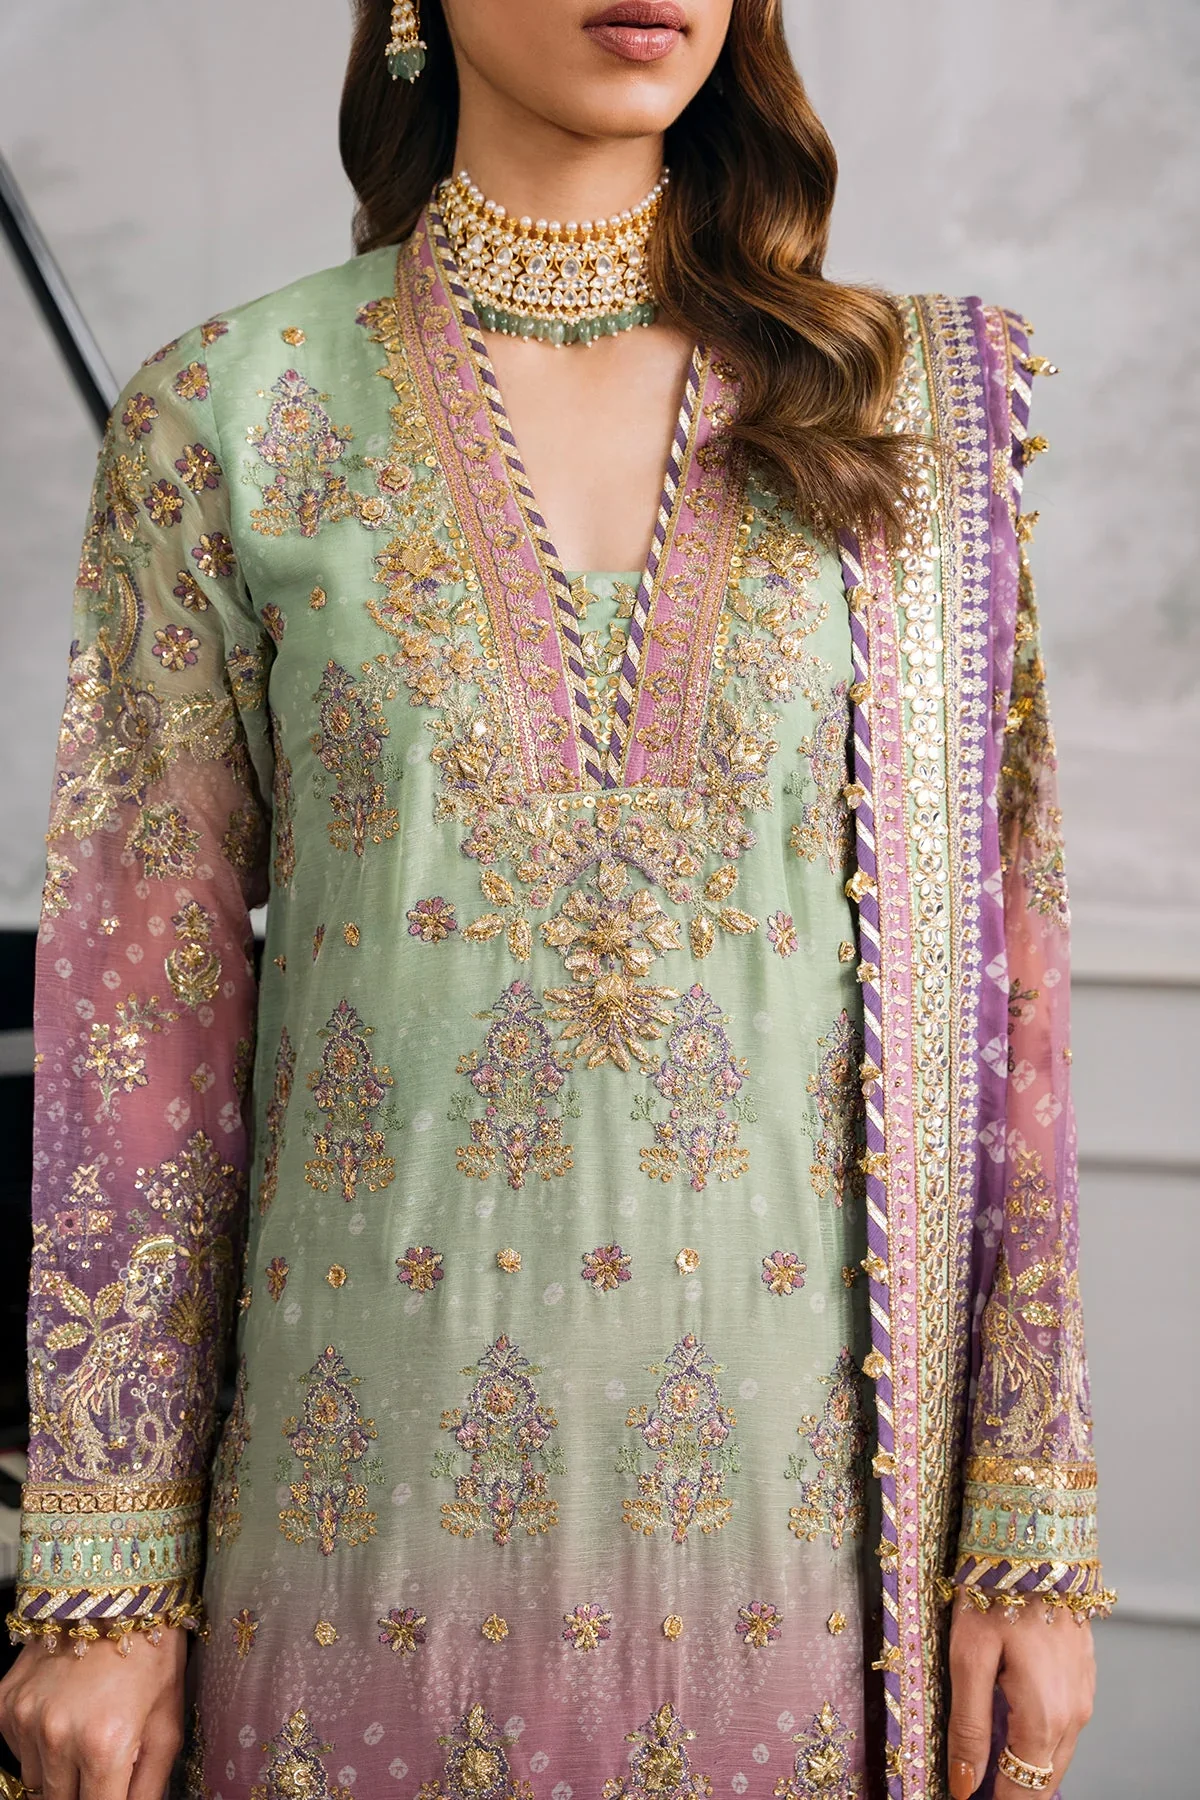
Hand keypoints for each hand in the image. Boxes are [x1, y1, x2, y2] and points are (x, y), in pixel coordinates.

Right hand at [0, 1629, 186, 1799]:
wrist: (117, 1595)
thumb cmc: (152, 1656)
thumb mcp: (167, 1725)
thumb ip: (149, 1788)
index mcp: (104, 1745)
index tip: (113, 1795)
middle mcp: (57, 1735)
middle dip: (85, 1793)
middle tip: (106, 1764)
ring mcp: (25, 1719)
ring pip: (36, 1783)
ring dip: (59, 1772)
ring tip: (87, 1731)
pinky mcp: (5, 1704)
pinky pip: (17, 1752)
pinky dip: (38, 1745)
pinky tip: (65, 1713)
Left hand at [947, 1600, 1094, 1797]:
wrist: (1036, 1540)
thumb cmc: (995, 1590)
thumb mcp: (968, 1657)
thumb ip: (969, 1726)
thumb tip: (965, 1785)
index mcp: (1044, 1717)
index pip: (1021, 1789)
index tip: (966, 1799)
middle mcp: (1073, 1714)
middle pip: (1042, 1778)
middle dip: (1011, 1788)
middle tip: (974, 1784)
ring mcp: (1084, 1694)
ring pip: (1056, 1753)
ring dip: (1026, 1765)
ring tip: (989, 1763)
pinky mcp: (1084, 1675)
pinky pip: (1064, 1725)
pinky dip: (1040, 1737)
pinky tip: (1014, 1726)